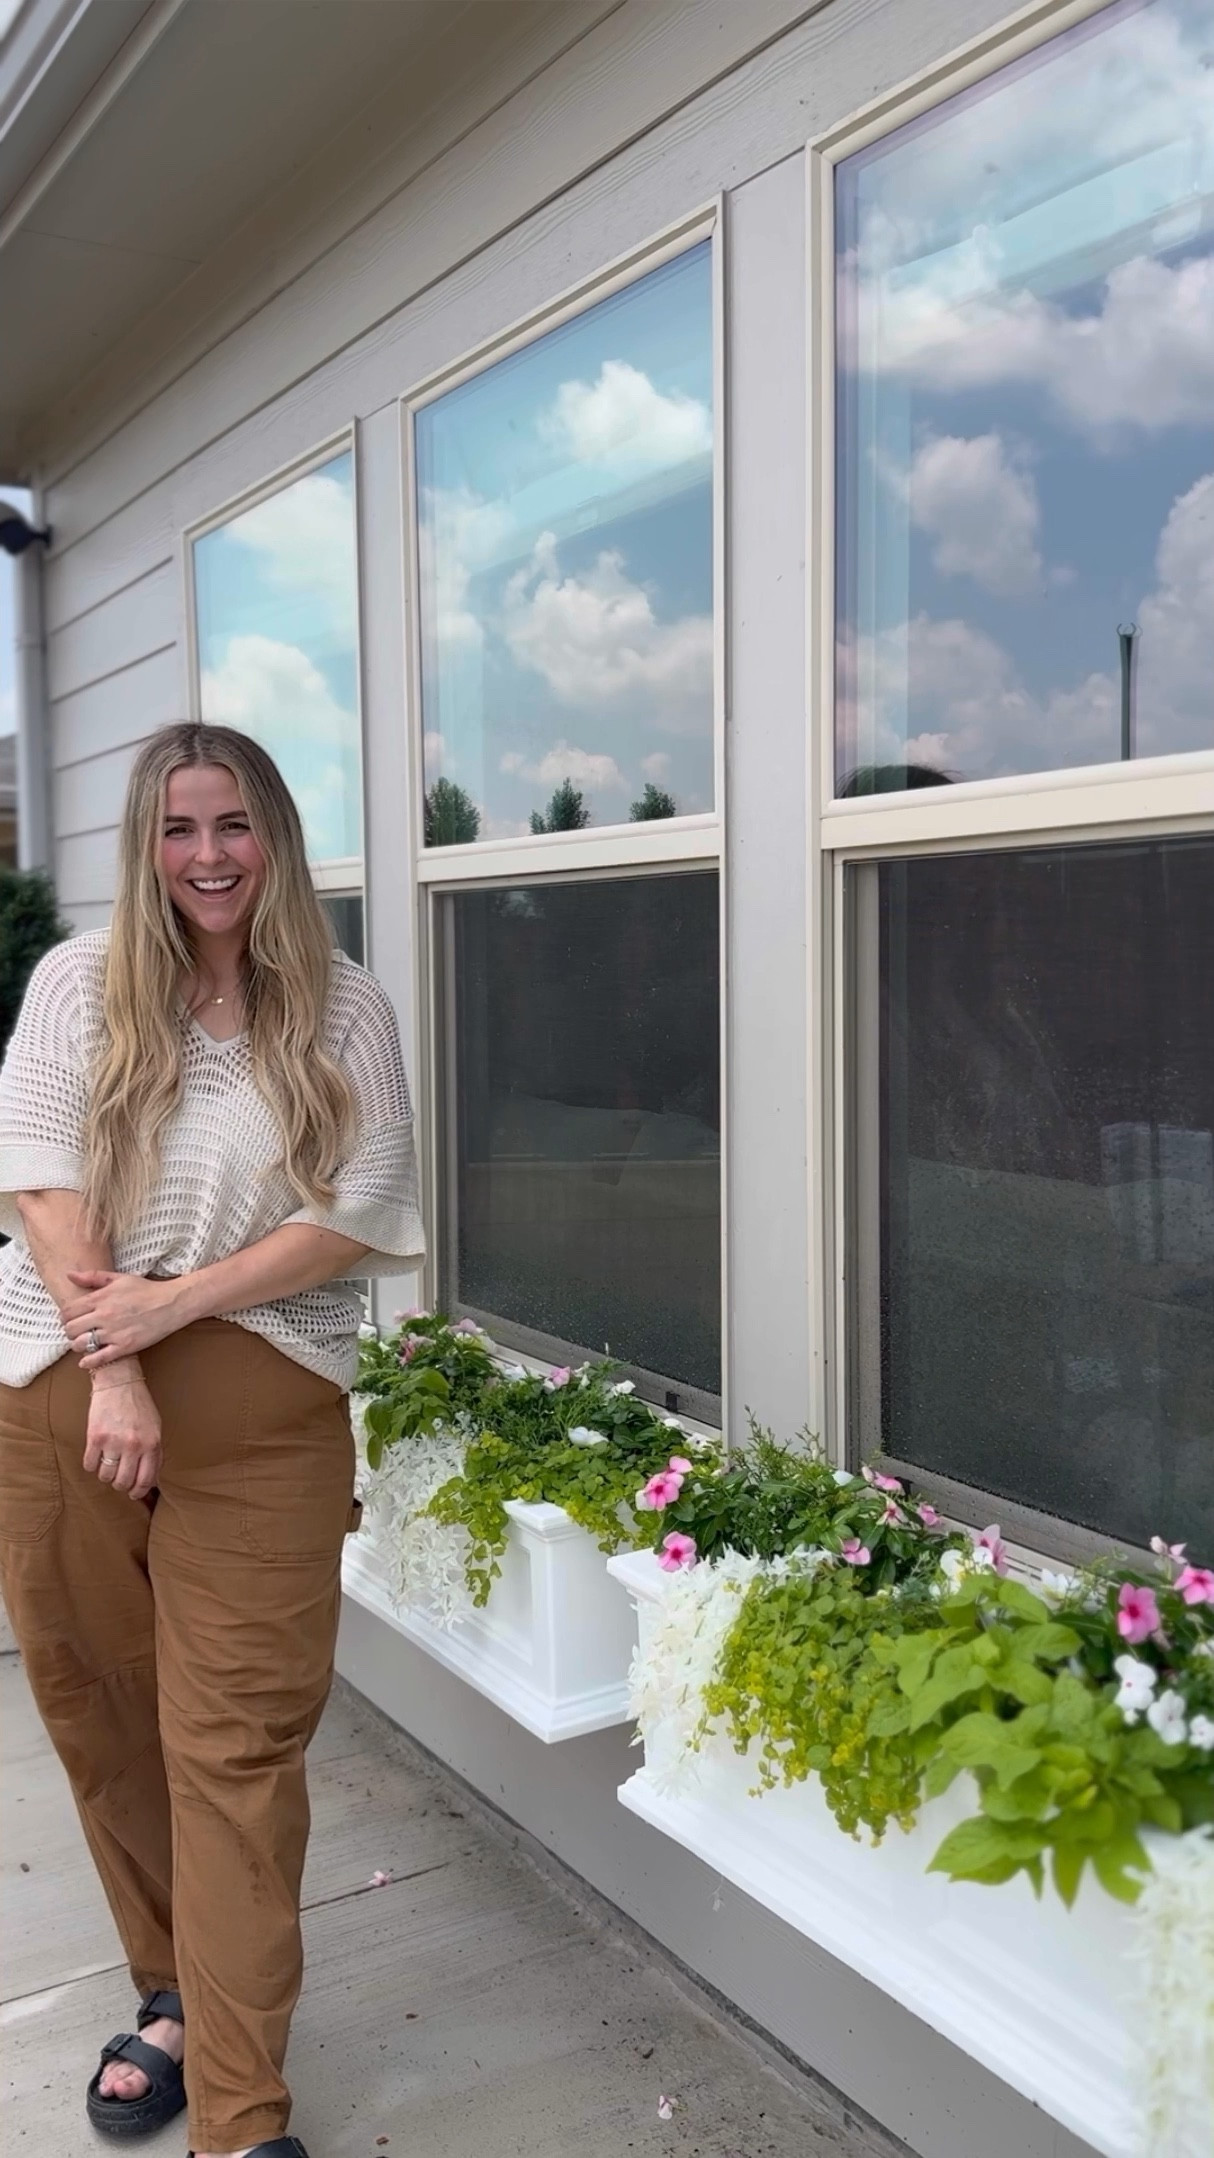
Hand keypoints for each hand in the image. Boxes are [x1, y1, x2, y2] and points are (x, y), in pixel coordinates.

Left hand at [62, 1272, 186, 1368]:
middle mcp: (104, 1316)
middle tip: (76, 1331)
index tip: (70, 1319)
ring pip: (81, 1344)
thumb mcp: (119, 1278)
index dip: (65, 1317)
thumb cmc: (146, 1290)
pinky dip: (88, 1362)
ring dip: (78, 1345)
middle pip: (71, 1328)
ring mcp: (113, 1332)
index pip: (68, 1311)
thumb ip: (92, 1276)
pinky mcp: (124, 1347)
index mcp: (100, 1298)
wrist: (171, 1304)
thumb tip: (69, 1275)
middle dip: (70, 1331)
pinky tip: (85, 1362)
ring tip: (84, 1343)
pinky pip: (99, 1358)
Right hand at [84, 1374, 161, 1499]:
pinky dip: (91, 1465)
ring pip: (105, 1476)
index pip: (145, 1480)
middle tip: (118, 1479)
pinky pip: (89, 1465)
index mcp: (152, 1444)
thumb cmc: (139, 1405)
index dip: (138, 1492)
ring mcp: (113, 1441)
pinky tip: (95, 1457)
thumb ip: (154, 1453)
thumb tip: (149, 1480)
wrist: (119, 1381)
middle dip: (120, 1485)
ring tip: (107, 1464)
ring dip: (105, 1475)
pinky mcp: (95, 1436)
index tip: (133, 1494)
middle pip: (123, 1482)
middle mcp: (134, 1445)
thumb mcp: (156, 1427)